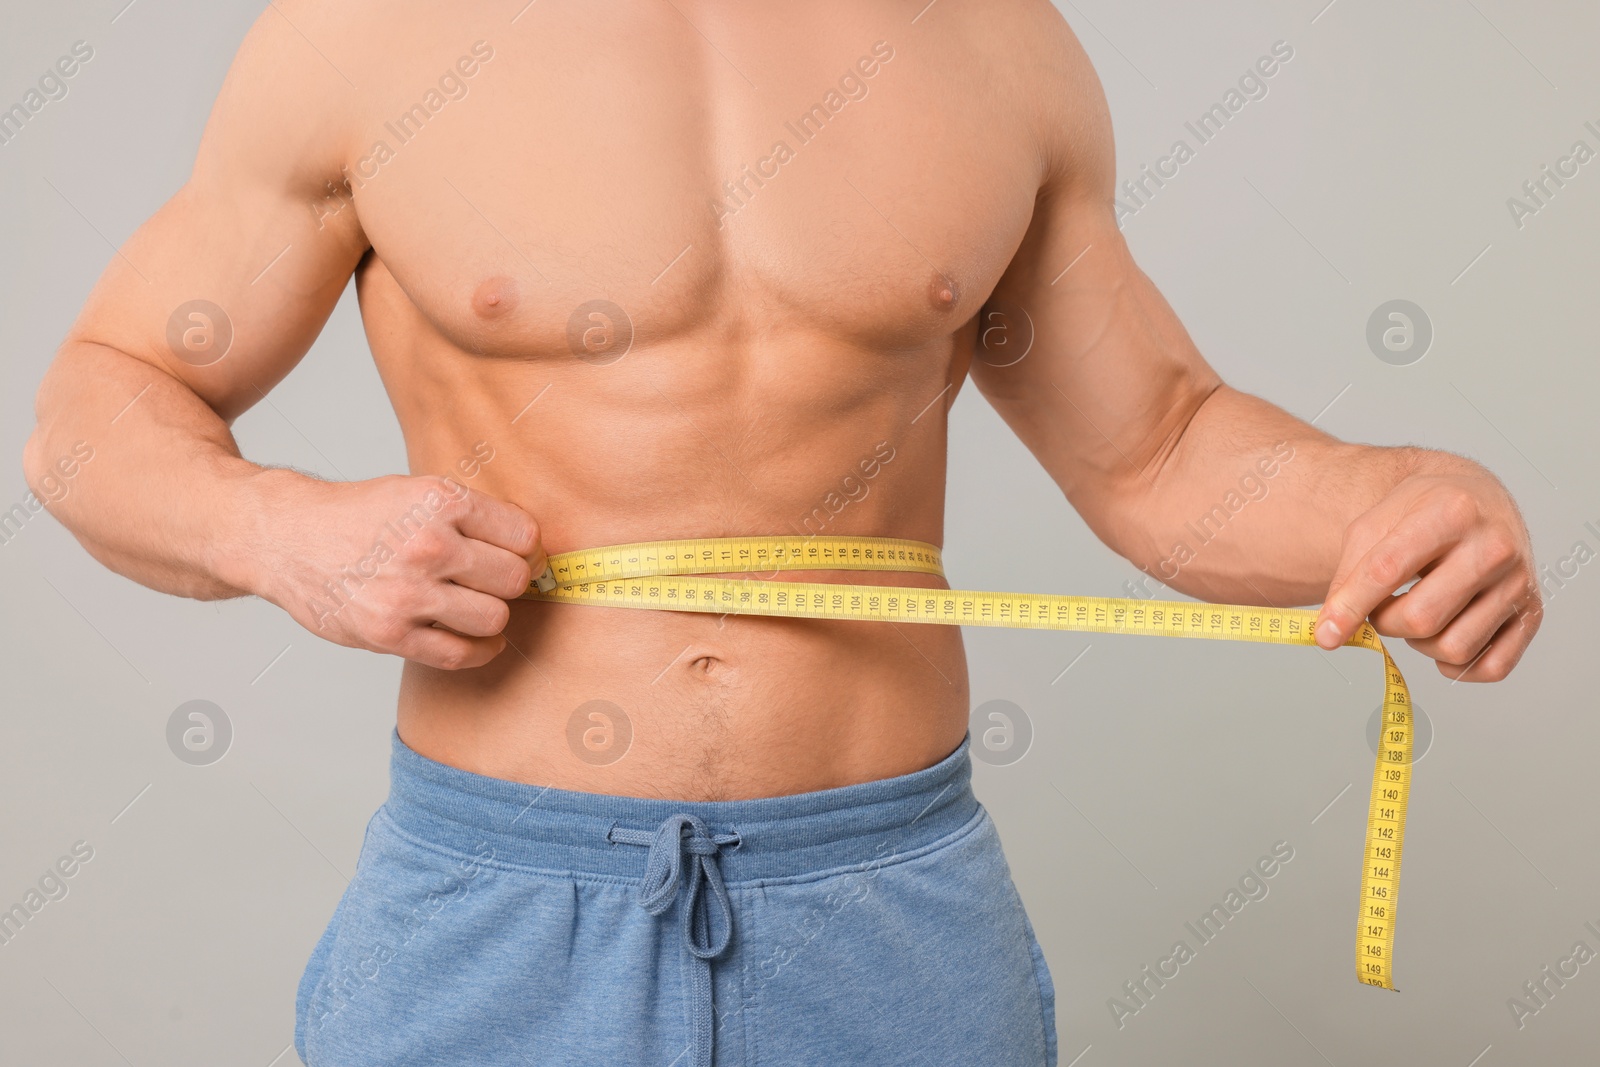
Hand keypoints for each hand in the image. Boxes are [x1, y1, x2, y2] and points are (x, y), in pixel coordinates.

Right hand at [245, 472, 545, 668]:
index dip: (524, 546)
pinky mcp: (389, 633)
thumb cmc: (357, 516)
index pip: (522, 534)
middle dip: (509, 581)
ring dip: (492, 616)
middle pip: (514, 578)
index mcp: (439, 502)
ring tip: (477, 605)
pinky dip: (479, 651)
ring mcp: (407, 593)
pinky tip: (477, 639)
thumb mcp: (416, 491)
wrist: (286, 538)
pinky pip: (460, 654)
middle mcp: (426, 545)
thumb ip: (470, 516)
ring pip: (494, 618)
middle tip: (493, 581)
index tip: (517, 553)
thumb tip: (532, 550)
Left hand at [1313, 461, 1540, 680]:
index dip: (1350, 606)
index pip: (1388, 570)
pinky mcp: (1531, 613)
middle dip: (1385, 622)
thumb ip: (1349, 575)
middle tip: (1383, 606)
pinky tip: (1445, 636)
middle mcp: (1495, 547)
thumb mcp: (1374, 524)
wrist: (1478, 498)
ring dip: (1420, 643)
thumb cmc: (1421, 512)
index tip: (1325, 635)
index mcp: (1451, 512)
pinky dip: (1457, 666)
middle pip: (1421, 619)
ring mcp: (1519, 582)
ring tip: (1418, 611)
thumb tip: (1331, 633)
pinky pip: (1490, 667)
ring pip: (1454, 648)